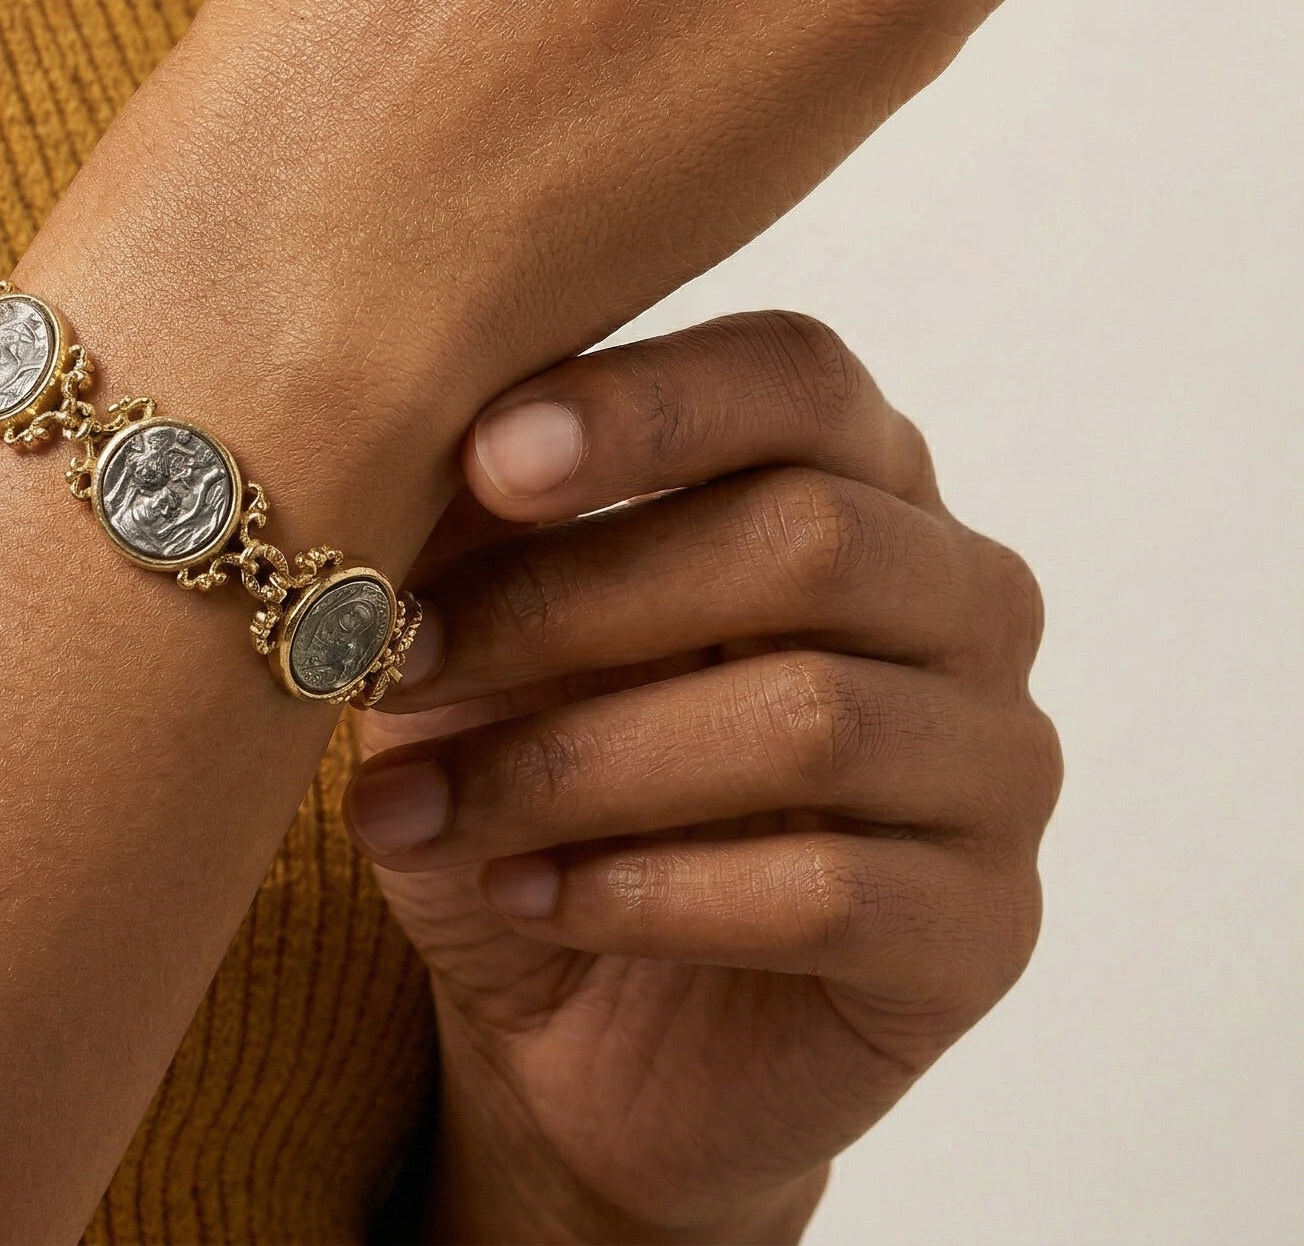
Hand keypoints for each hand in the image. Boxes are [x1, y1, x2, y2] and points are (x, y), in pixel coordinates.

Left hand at [351, 312, 1060, 1242]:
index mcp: (853, 467)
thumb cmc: (531, 762)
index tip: (482, 456)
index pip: (795, 376)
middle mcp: (959, 593)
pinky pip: (831, 893)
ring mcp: (995, 762)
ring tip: (417, 807)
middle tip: (396, 655)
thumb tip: (409, 438)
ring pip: (812, 723)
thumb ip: (472, 521)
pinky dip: (642, 893)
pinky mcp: (984, 930)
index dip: (644, 405)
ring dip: (575, 765)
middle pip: (809, 538)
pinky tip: (523, 896)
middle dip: (571, 599)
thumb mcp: (476, 626)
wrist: (573, 1015)